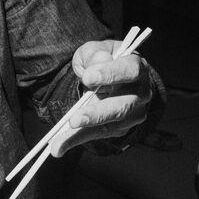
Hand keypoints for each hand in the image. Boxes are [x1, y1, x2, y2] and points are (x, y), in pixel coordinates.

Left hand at [47, 40, 153, 155]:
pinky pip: (97, 134)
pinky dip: (77, 140)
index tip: (88, 78)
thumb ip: (93, 55)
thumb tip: (95, 66)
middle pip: (122, 105)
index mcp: (135, 67)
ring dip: (84, 132)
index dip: (110, 74)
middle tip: (75, 120)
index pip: (128, 71)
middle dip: (97, 113)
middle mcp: (140, 92)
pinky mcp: (120, 127)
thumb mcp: (94, 51)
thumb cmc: (103, 60)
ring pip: (110, 125)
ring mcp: (133, 113)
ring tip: (59, 141)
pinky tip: (58, 148)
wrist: (112, 75)